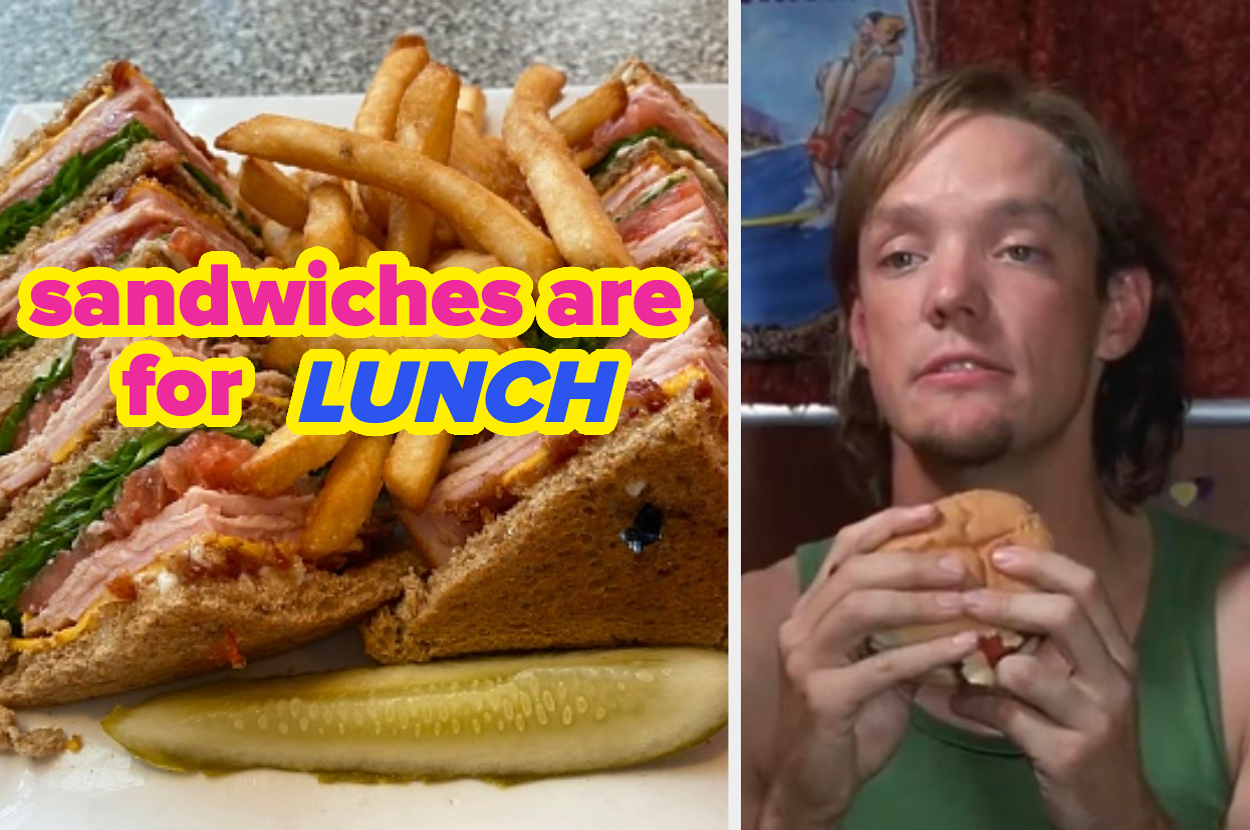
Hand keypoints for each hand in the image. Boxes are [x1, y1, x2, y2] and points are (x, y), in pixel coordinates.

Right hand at [760, 504, 980, 829]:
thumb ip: (904, 633)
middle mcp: (801, 625)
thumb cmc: (851, 723)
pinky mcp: (822, 697)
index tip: (936, 513)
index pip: (846, 548)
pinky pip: (880, 665)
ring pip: (861, 608)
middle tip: (964, 564)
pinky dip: (926, 652)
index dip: (889, 524)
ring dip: (921, 600)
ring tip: (969, 599)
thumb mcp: (879, 668)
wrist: (815, 785)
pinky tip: (962, 646)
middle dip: (913, 561)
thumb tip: (963, 599)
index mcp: (813, 610)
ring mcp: (806, 659)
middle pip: (856, 572)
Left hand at [951, 547, 1171, 829]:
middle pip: (1065, 615)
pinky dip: (973, 705)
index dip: (1041, 563)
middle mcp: (1114, 678)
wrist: (1115, 810)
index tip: (996, 551)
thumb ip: (1049, 641)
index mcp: (1117, 651)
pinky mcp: (1068, 755)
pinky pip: (1006, 717)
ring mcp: (1094, 718)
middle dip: (1006, 601)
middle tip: (964, 596)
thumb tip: (987, 590)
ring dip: (985, 658)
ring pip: (1029, 670)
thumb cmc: (1084, 732)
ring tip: (955, 652)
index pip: (1087, 587)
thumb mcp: (1081, 682)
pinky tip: (955, 701)